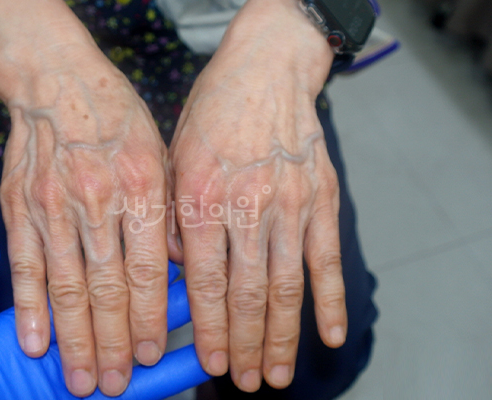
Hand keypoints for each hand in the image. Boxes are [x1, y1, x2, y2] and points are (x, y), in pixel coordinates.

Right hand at [0, 51, 168, 396]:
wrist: (58, 82)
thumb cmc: (118, 118)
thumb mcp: (162, 155)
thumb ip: (170, 212)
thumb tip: (180, 265)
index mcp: (141, 189)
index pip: (146, 269)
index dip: (149, 318)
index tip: (151, 356)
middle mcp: (97, 201)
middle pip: (106, 288)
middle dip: (112, 342)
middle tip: (114, 385)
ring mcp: (54, 206)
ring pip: (65, 286)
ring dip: (73, 338)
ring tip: (79, 378)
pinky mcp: (19, 207)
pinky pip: (24, 265)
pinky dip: (28, 308)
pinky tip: (34, 343)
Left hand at [0, 236, 208, 399]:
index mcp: (16, 327)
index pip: (79, 286)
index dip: (111, 269)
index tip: (137, 251)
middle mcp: (52, 351)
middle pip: (116, 314)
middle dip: (158, 300)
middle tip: (198, 276)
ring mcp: (69, 381)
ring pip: (134, 349)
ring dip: (175, 333)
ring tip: (213, 315)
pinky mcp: (79, 398)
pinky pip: (135, 392)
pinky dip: (167, 378)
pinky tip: (197, 360)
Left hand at [168, 0, 346, 391]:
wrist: (265, 71)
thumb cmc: (212, 114)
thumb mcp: (173, 159)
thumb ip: (174, 218)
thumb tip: (179, 271)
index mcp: (200, 198)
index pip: (204, 281)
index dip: (208, 330)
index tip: (212, 365)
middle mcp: (246, 205)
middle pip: (246, 293)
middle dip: (245, 345)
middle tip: (247, 382)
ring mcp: (289, 204)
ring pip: (286, 286)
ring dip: (282, 337)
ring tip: (279, 375)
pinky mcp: (321, 198)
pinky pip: (326, 259)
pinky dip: (330, 301)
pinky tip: (329, 336)